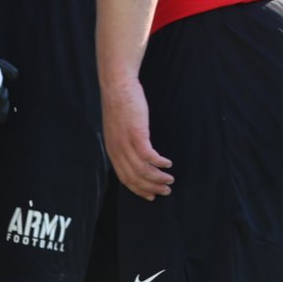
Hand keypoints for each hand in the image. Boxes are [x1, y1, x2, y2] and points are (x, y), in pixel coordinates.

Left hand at [102, 73, 171, 197]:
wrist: (117, 85)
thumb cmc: (121, 104)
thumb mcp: (118, 128)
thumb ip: (123, 142)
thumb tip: (135, 153)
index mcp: (112, 149)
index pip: (124, 178)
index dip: (138, 189)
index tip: (150, 196)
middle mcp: (117, 149)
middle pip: (134, 178)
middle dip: (151, 188)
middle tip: (166, 191)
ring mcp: (126, 142)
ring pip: (142, 170)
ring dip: (158, 178)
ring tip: (170, 180)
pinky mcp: (136, 134)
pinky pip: (149, 156)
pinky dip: (159, 163)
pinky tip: (168, 163)